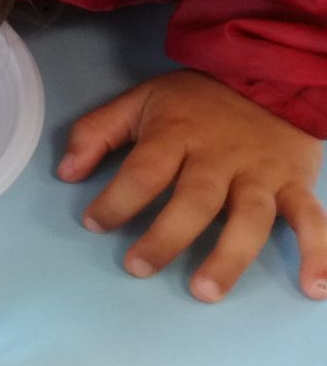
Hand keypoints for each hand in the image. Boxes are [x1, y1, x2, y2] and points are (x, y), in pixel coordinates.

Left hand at [59, 69, 326, 302]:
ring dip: (229, 256)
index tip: (93, 224)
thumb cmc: (195, 100)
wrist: (267, 73)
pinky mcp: (296, 184)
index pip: (143, 171)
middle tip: (138, 267)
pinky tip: (314, 288)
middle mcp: (219, 157)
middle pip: (194, 200)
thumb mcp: (140, 101)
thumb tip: (64, 172)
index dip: (116, 200)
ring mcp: (261, 174)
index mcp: (177, 134)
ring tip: (205, 291)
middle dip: (166, 236)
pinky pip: (312, 220)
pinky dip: (319, 254)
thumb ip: (98, 132)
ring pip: (249, 218)